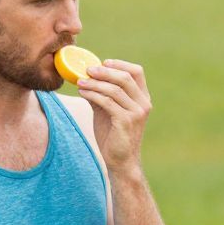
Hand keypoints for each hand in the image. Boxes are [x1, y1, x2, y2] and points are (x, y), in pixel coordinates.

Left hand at [75, 59, 152, 173]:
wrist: (120, 161)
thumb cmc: (114, 136)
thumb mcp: (108, 110)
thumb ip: (102, 93)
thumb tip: (86, 76)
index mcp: (143, 99)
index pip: (136, 72)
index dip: (120, 64)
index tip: (103, 62)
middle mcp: (143, 104)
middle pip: (125, 77)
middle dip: (104, 71)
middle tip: (87, 70)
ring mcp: (136, 113)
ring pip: (114, 89)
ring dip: (94, 83)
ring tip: (80, 82)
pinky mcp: (126, 122)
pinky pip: (107, 102)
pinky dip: (93, 95)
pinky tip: (82, 93)